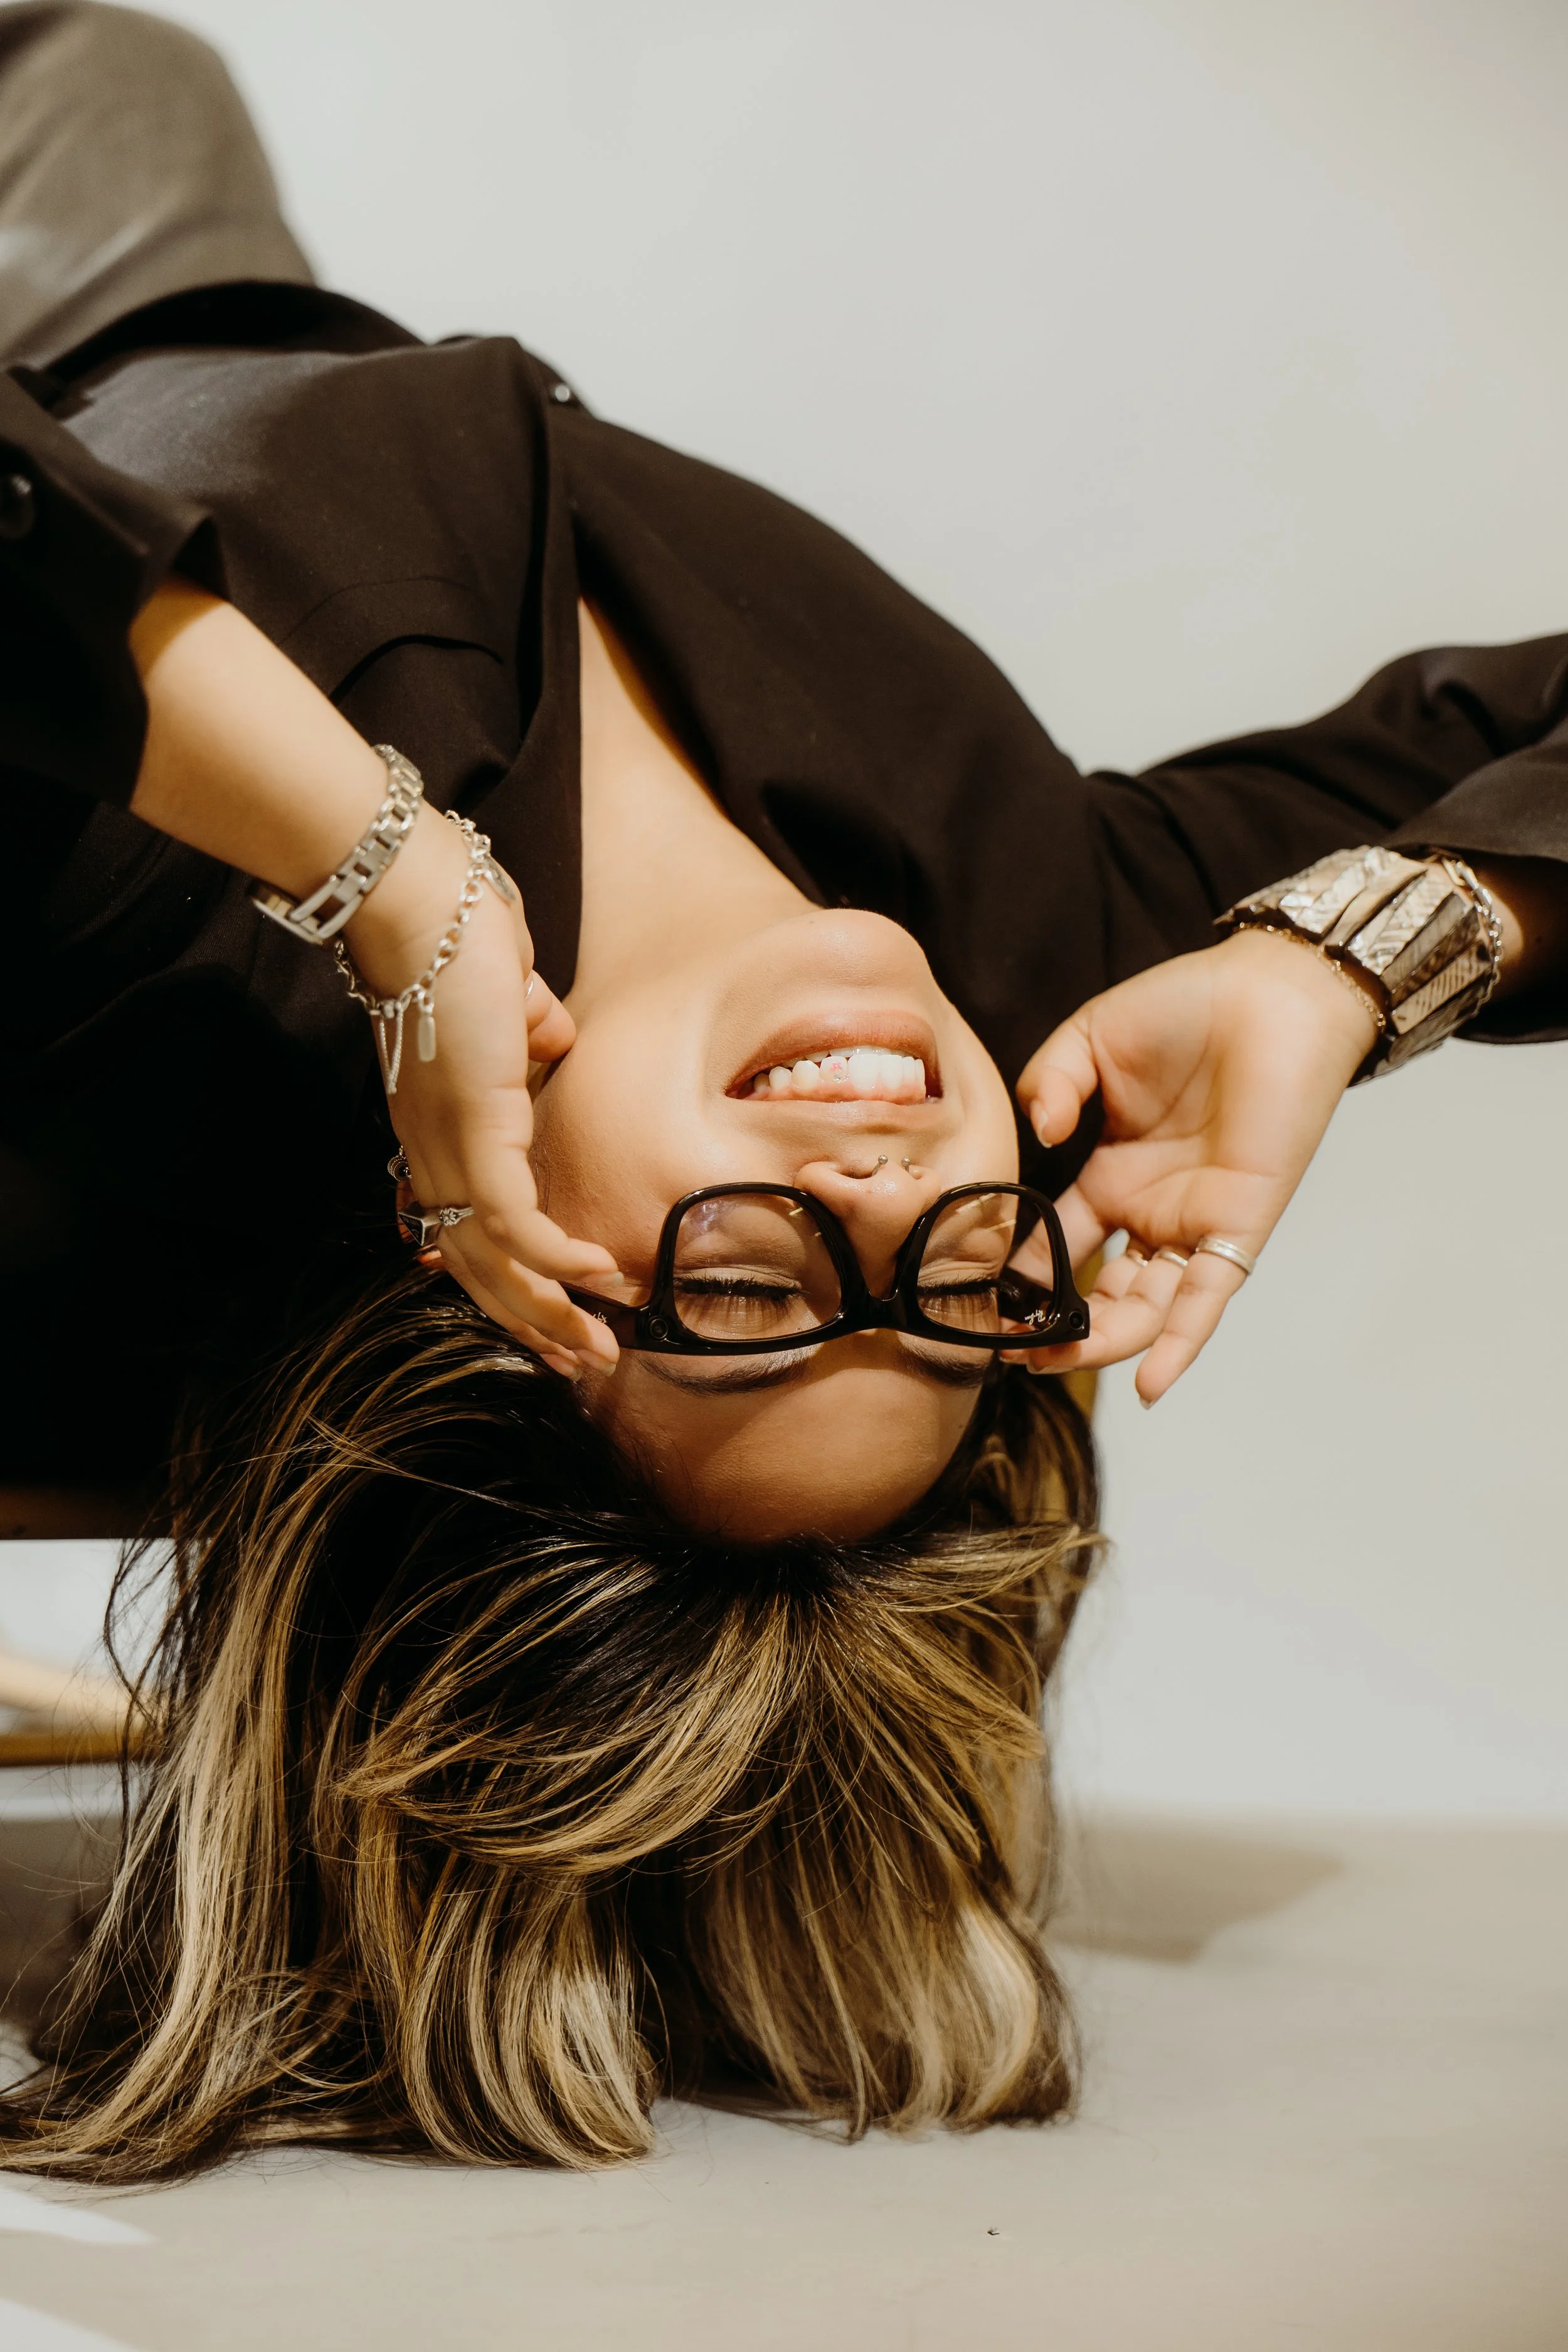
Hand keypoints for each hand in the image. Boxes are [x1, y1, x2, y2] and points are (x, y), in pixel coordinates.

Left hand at [349, 808, 621, 1379]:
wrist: (425, 904)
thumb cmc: (464, 941)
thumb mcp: (516, 1011)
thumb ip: (535, 1037)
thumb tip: (553, 1042)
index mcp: (439, 1136)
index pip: (471, 1233)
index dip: (514, 1284)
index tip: (558, 1320)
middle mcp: (433, 1158)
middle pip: (479, 1270)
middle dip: (536, 1326)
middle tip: (587, 1365)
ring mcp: (450, 1151)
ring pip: (495, 1264)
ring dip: (550, 1313)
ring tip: (599, 1349)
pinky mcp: (476, 1136)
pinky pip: (516, 1222)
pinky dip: (556, 1257)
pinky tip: (597, 1275)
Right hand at [1013, 929, 1378, 1402]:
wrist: (1274, 994)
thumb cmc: (1188, 1007)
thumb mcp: (1092, 1038)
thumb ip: (1050, 1080)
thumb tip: (1039, 1131)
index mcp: (1109, 1175)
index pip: (1053, 1243)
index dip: (1018, 1276)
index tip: (978, 1301)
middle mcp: (1149, 1212)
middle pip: (1096, 1294)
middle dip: (1054, 1328)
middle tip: (1011, 1348)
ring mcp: (1192, 1224)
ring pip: (1144, 1307)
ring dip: (1100, 1341)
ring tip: (1053, 1360)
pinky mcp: (1237, 1227)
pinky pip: (1206, 1298)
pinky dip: (1179, 1343)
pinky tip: (1149, 1384)